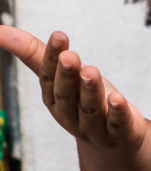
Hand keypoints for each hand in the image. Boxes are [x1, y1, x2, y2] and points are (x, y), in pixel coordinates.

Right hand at [0, 27, 145, 154]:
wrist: (113, 141)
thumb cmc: (84, 100)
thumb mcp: (62, 76)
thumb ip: (36, 53)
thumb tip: (0, 29)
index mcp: (54, 99)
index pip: (49, 78)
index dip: (53, 57)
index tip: (59, 35)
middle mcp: (70, 115)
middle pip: (67, 95)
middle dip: (67, 75)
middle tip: (70, 55)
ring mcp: (94, 128)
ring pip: (90, 109)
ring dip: (90, 90)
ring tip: (91, 70)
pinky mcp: (119, 134)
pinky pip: (117, 124)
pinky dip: (117, 112)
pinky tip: (118, 99)